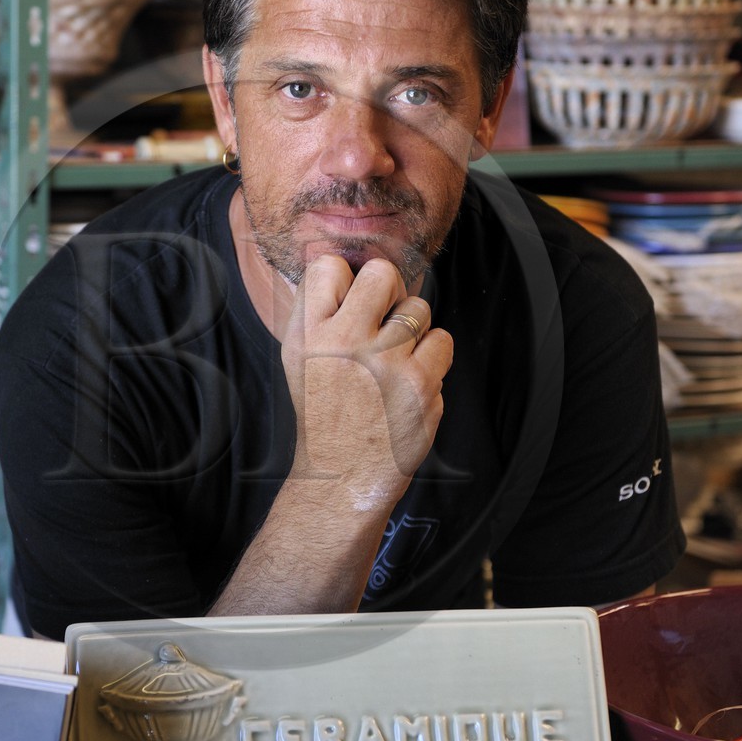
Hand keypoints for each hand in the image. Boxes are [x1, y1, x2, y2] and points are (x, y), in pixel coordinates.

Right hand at [280, 254, 452, 512]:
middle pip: (382, 273)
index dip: (346, 281)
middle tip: (382, 323)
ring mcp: (385, 363)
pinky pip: (442, 340)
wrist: (342, 477)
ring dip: (412, 331)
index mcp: (307, 335)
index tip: (349, 307)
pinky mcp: (420, 384)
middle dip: (389, 293)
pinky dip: (433, 359)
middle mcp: (343, 343)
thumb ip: (319, 311)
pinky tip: (410, 383)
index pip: (329, 266)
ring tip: (392, 364)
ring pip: (418, 308)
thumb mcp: (299, 358)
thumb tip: (351, 263)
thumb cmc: (324, 412)